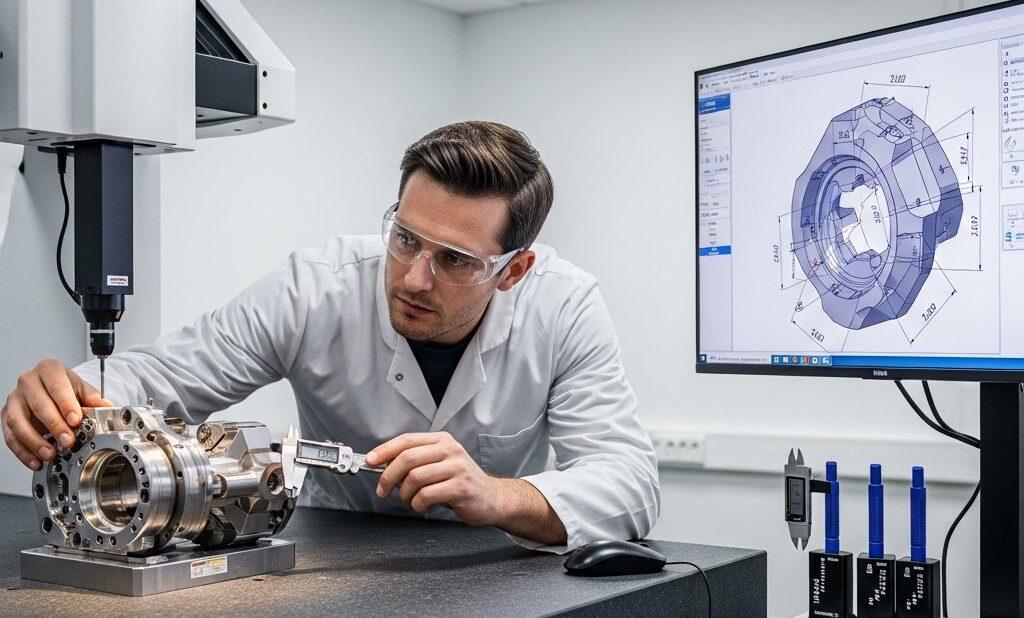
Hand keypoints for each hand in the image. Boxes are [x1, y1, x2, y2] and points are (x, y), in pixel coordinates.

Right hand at [1, 359, 111, 469]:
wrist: (52, 391)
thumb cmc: (65, 388)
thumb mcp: (82, 389)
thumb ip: (93, 398)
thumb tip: (106, 407)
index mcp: (49, 370)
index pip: (57, 386)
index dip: (66, 404)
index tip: (76, 420)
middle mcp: (28, 381)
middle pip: (38, 405)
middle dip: (55, 426)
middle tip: (68, 441)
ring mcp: (15, 399)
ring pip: (18, 421)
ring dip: (35, 441)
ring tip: (51, 454)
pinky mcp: (6, 415)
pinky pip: (10, 436)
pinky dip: (23, 451)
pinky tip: (36, 460)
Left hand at [368, 432, 505, 525]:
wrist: (492, 498)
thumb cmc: (461, 482)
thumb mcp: (441, 463)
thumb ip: (417, 461)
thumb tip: (383, 464)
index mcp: (442, 441)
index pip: (407, 440)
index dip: (384, 450)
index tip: (370, 461)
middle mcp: (450, 450)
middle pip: (408, 458)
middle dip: (388, 476)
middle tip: (383, 490)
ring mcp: (457, 468)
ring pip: (415, 478)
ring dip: (404, 495)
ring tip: (409, 501)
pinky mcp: (460, 487)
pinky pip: (426, 495)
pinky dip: (417, 504)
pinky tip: (422, 506)